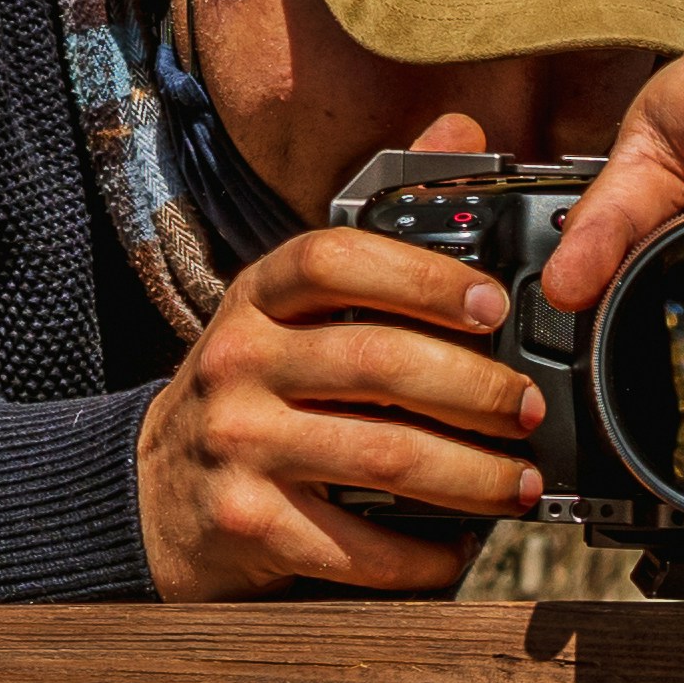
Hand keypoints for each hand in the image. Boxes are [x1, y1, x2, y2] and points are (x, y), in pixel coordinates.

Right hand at [137, 221, 546, 598]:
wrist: (155, 496)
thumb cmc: (252, 392)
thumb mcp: (292, 305)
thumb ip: (378, 225)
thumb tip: (461, 127)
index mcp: (258, 297)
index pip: (333, 259)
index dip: (421, 275)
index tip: (492, 302)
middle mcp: (239, 363)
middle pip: (376, 362)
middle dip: (475, 389)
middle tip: (527, 409)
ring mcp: (238, 446)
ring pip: (380, 455)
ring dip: (470, 476)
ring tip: (516, 484)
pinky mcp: (247, 525)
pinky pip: (355, 544)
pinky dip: (420, 555)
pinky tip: (455, 547)